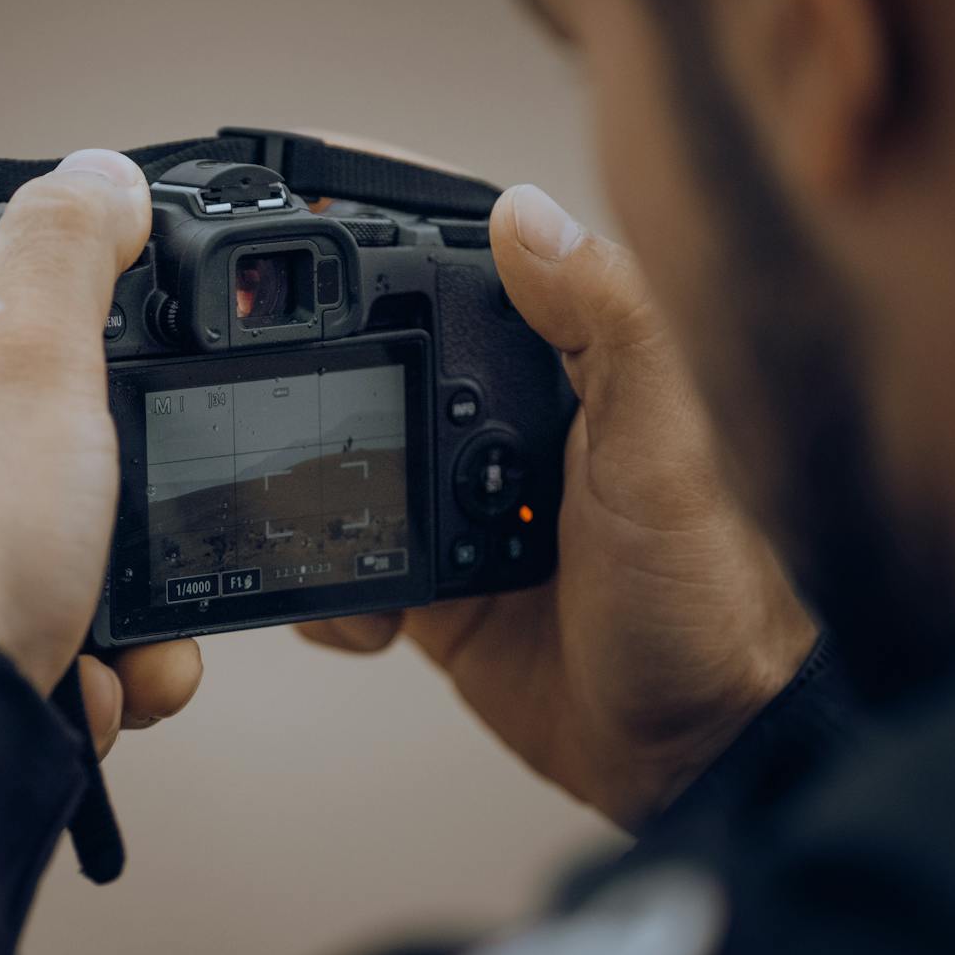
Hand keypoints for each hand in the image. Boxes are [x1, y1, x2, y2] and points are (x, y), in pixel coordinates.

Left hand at [0, 149, 201, 758]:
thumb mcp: (28, 366)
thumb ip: (65, 259)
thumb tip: (99, 174)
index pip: (10, 404)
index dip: (99, 431)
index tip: (133, 459)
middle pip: (58, 517)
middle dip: (132, 560)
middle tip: (144, 583)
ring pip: (68, 610)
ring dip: (131, 638)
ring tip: (124, 658)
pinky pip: (53, 689)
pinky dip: (96, 696)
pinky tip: (86, 699)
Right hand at [303, 181, 816, 828]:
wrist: (689, 758)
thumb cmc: (704, 601)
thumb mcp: (659, 453)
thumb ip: (605, 328)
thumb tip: (524, 212)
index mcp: (562, 371)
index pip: (462, 267)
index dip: (381, 225)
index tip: (298, 196)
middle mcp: (501, 425)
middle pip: (376, 358)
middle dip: (309, 372)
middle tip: (250, 385)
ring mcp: (458, 505)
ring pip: (344, 463)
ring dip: (308, 495)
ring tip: (298, 525)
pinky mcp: (432, 584)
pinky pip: (345, 565)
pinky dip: (326, 589)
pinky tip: (355, 616)